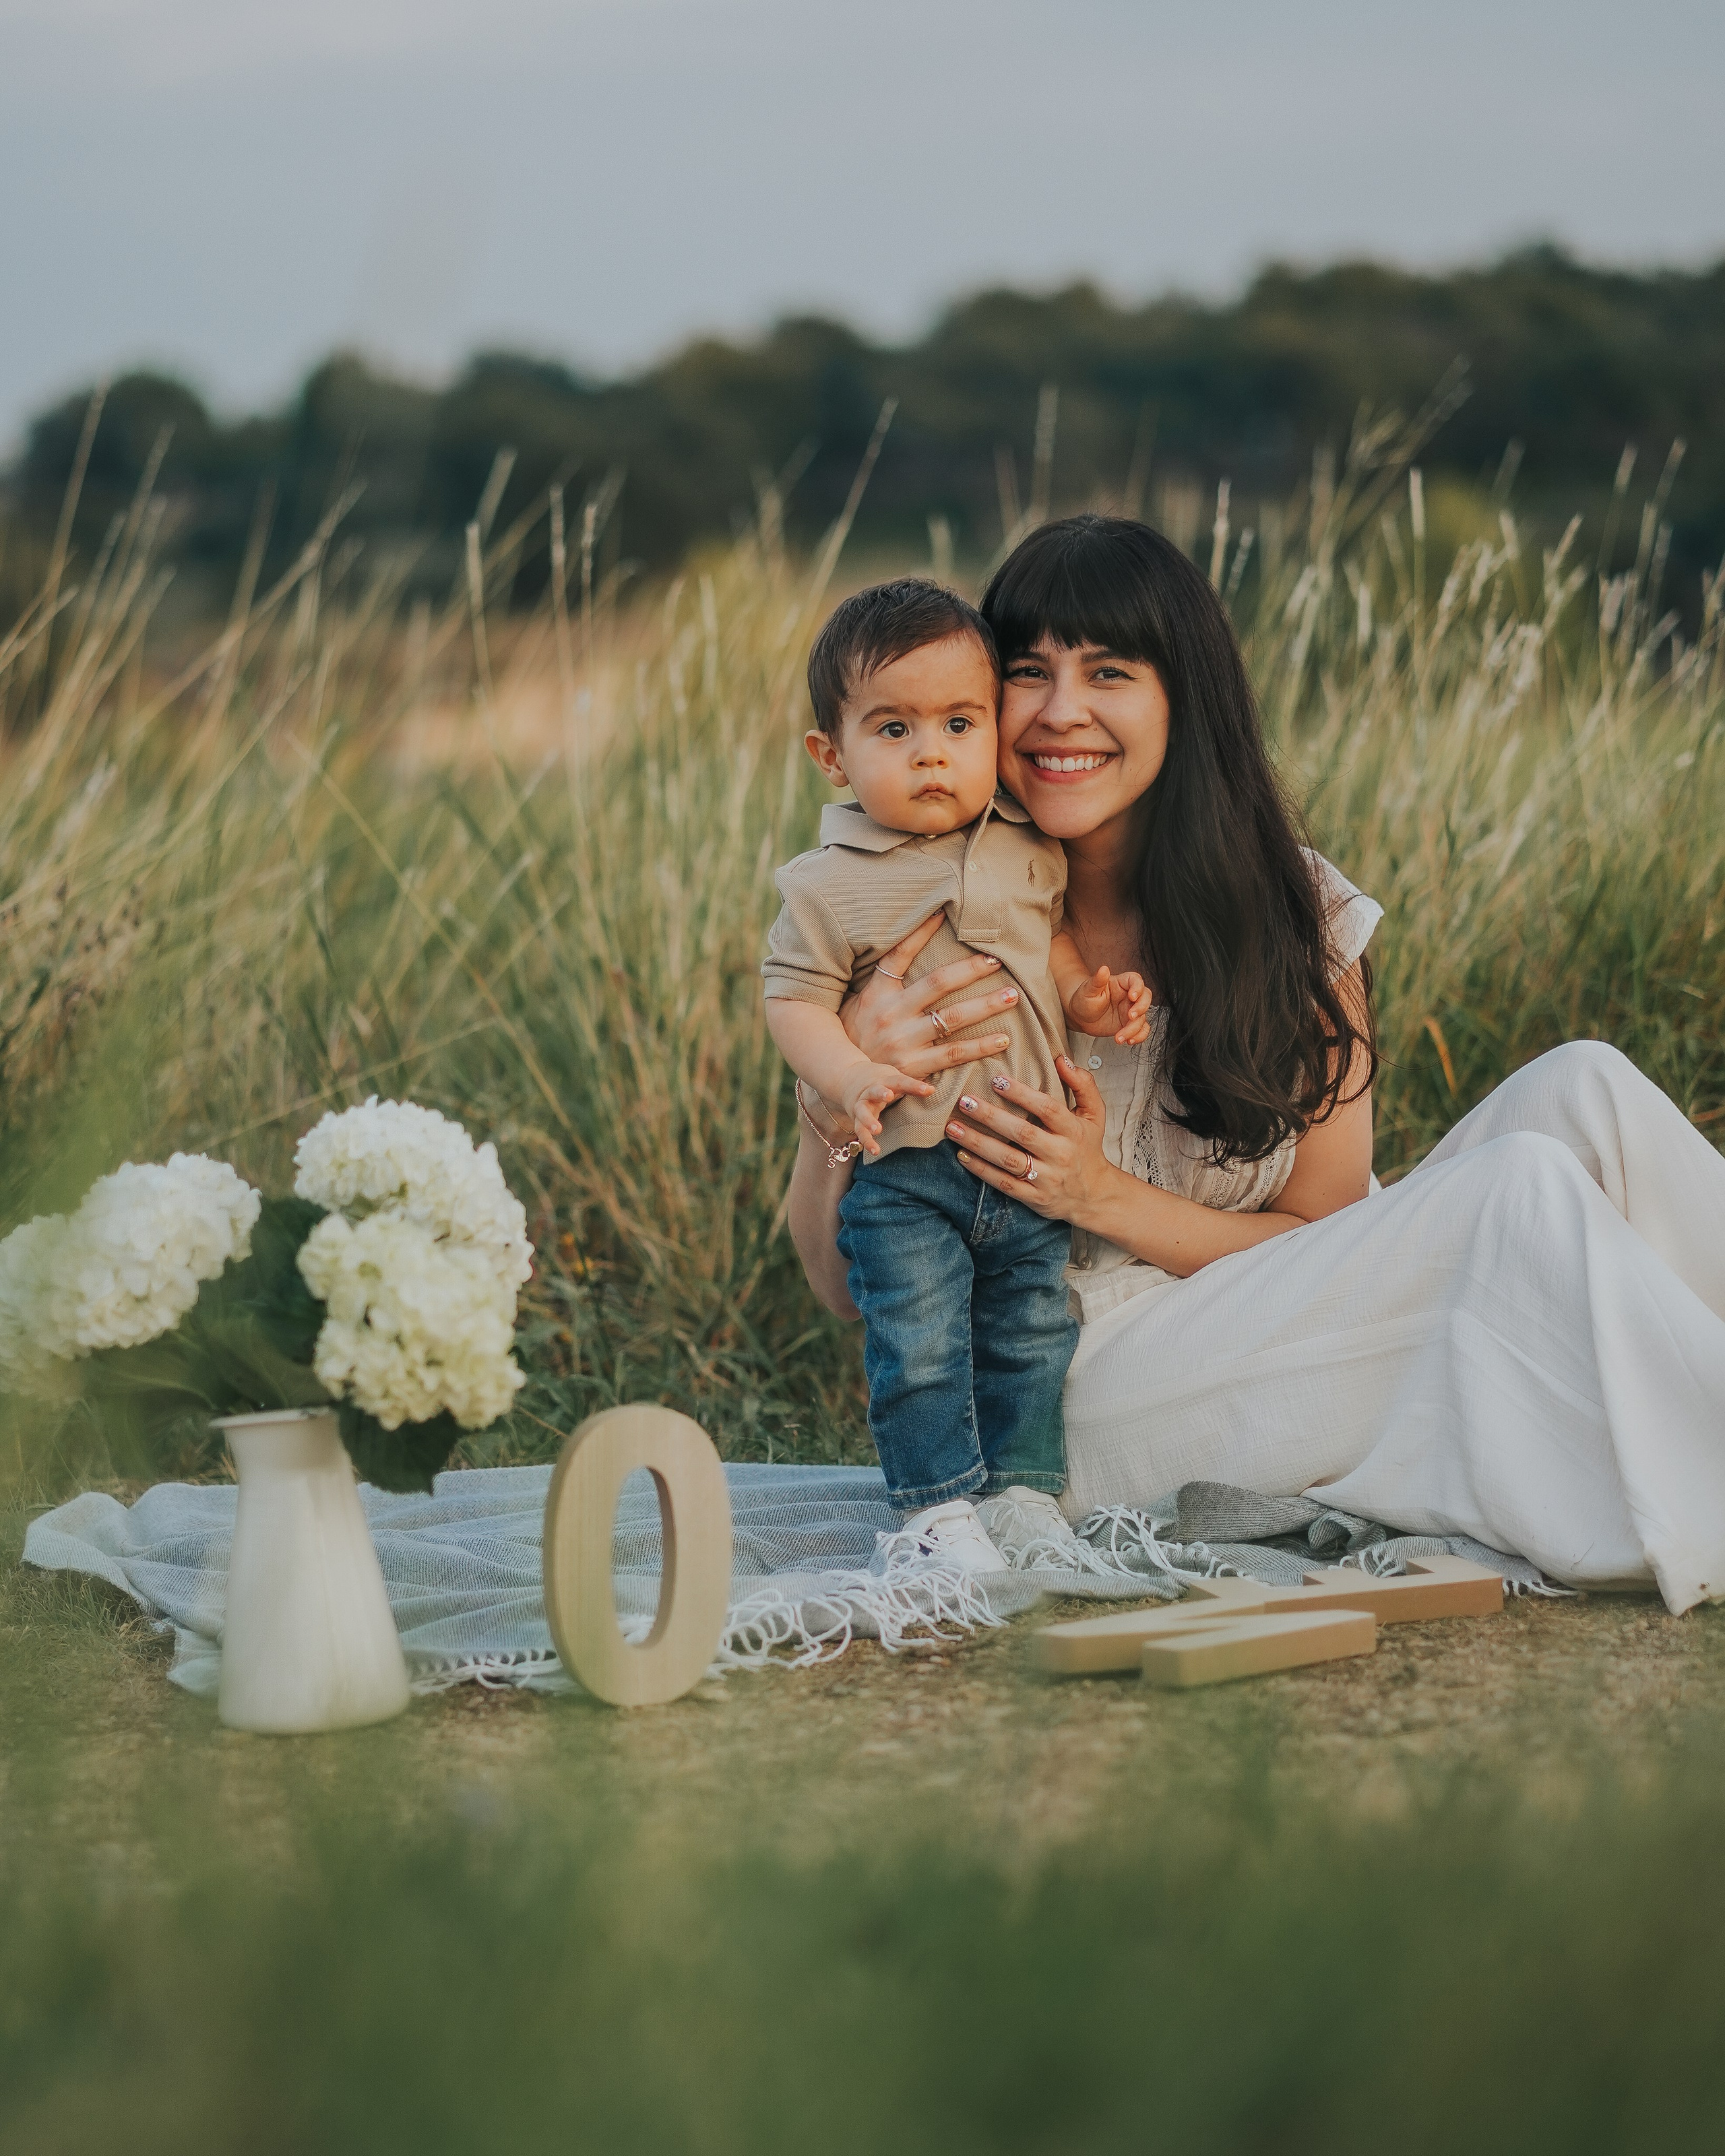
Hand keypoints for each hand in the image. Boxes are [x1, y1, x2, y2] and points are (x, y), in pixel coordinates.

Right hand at [839, 912, 1022, 1081]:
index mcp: (877, 993)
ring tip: (1012, 996)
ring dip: (985, 1006)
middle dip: (971, 970)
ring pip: (952, 1018)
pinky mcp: (914, 1066)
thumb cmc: (855, 1037)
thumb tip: (907, 950)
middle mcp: (891, 1013)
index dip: (920, 932)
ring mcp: (903, 1041)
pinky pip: (953, 1054)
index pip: (899, 955)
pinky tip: (1002, 1039)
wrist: (845, 1081)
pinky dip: (980, 1046)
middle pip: (937, 983)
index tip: (944, 914)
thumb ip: (884, 982)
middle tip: (998, 960)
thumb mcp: (861, 1003)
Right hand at [840, 1060, 925, 1155]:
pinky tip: (876, 1151)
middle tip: (889, 1096)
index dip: (913, 1085)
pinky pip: (860, 1131)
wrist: (850, 1079)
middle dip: (881, 1093)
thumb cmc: (881, 1081)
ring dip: (869, 1119)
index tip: (927, 1090)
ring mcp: (862, 1105)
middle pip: (874, 1090)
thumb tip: (933, 1090)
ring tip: (878, 1129)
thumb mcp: (895, 1079)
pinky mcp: (856, 1119)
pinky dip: (866, 1141)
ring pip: (862, 1111)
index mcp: (884, 1080)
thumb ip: (912, 1086)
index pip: (899, 1081)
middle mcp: (870, 1091)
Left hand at [945, 1056, 1117, 1223]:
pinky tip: (961, 1155)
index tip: (996, 1079)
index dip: (1021, 1094)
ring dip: (977, 1143)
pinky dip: (981, 1170)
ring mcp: (1046, 1178)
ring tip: (953, 1128)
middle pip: (1022, 1133)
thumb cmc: (1088, 1147)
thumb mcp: (1094, 1114)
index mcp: (1074, 1131)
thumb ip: (1082, 1084)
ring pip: (1007, 1159)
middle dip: (990, 1117)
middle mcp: (1060, 1154)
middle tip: (964, 1101)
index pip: (1047, 1109)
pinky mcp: (1034, 1197)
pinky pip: (1004, 1183)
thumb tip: (1060, 1059)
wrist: (1094, 1195)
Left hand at [1065, 964, 1152, 1045]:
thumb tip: (1103, 969)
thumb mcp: (1088, 990)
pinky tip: (1128, 1040)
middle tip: (1130, 1017)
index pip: (1135, 980)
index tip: (1132, 996)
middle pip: (1145, 998)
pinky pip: (1141, 1030)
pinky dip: (1138, 1036)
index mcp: (1121, 983)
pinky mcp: (1129, 1024)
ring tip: (1120, 1036)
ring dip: (1135, 1028)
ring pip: (1143, 1017)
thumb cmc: (1083, 1000)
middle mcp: (1128, 997)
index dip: (1138, 988)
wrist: (1080, 1017)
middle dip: (1141, 1008)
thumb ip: (1097, 980)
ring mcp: (1130, 1011)